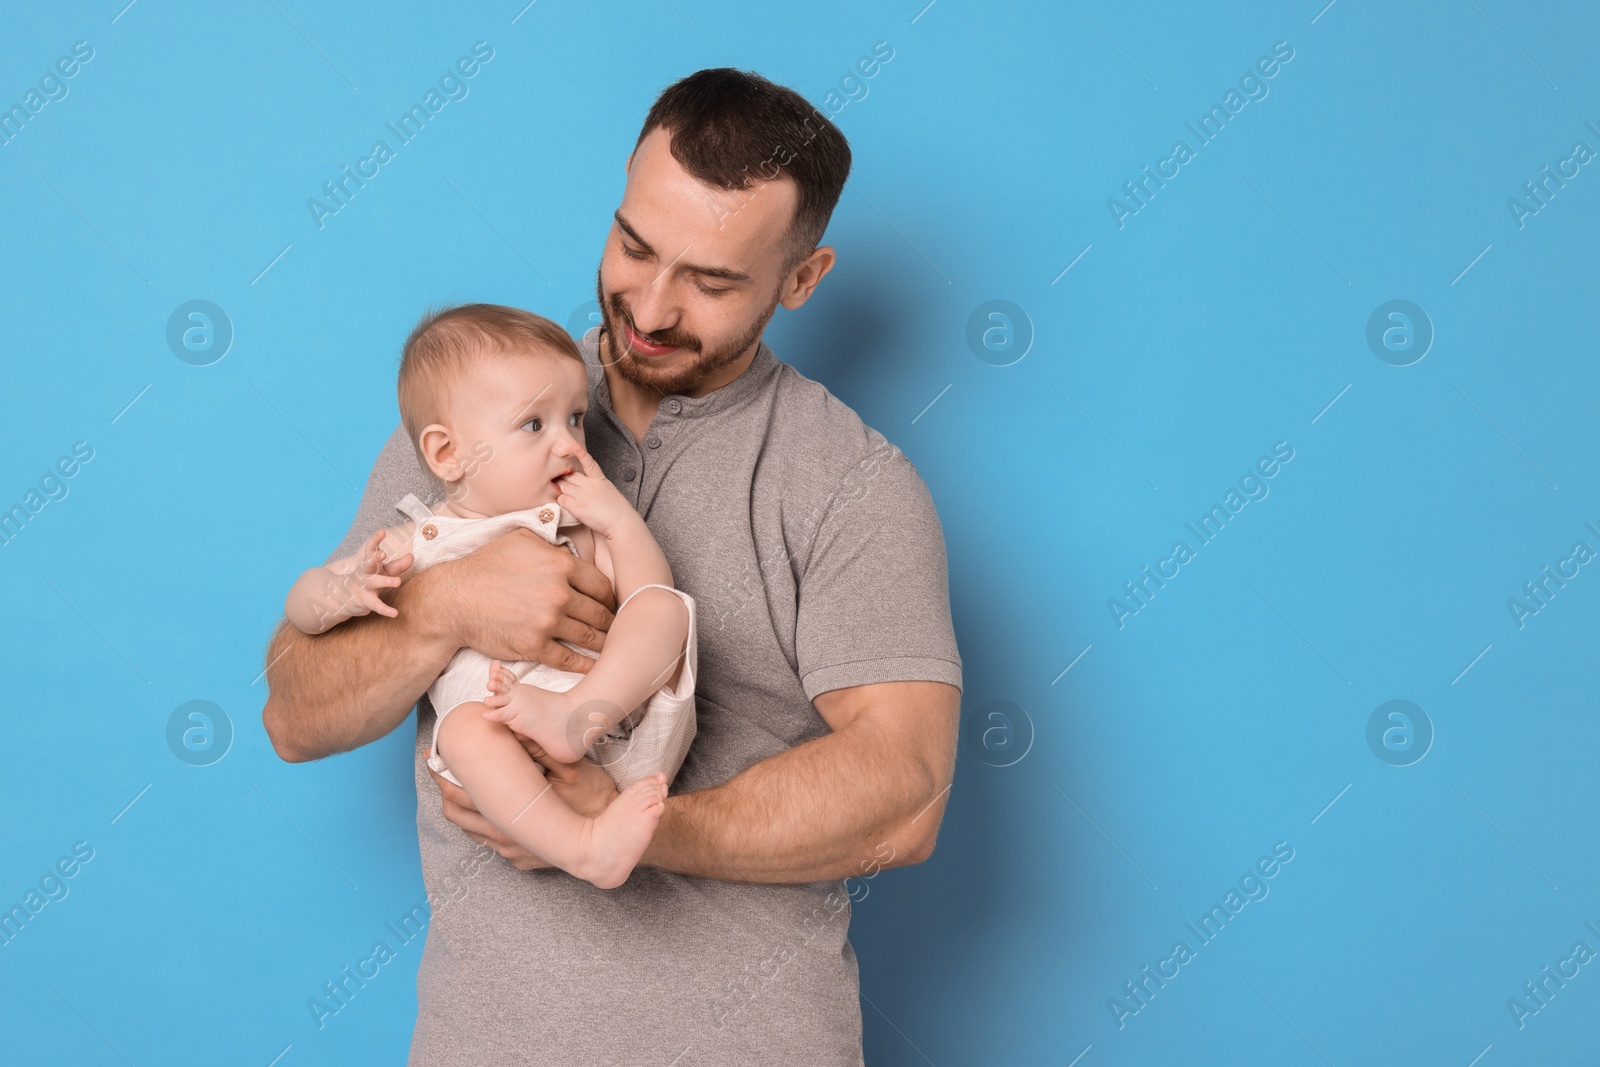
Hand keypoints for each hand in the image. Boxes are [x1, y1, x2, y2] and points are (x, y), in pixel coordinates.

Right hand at [327, 529, 411, 619]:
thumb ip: (397, 565)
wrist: (344, 599)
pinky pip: (376, 605)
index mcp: (368, 563)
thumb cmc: (368, 580)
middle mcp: (364, 573)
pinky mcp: (365, 601)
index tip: (382, 531)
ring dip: (385, 581)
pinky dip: (385, 610)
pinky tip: (395, 613)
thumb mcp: (382, 571)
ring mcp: (363, 587)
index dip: (375, 540)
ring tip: (398, 582)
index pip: (370, 549)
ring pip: (373, 583)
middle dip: (374, 558)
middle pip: (368, 564)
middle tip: (382, 553)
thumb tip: (412, 556)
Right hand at [422, 526, 616, 672]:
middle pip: (600, 612)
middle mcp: (559, 593)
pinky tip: (594, 666)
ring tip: (611, 647)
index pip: (602, 584)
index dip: (611, 597)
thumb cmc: (486, 566)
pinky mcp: (534, 646)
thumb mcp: (521, 539)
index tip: (612, 605)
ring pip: (589, 637)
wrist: (454, 599)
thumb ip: (552, 544)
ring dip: (603, 644)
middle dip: (611, 622)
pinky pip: (568, 659)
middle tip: (618, 628)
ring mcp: (547, 621)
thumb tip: (572, 547)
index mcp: (560, 564)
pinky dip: (584, 664)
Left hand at [430, 738, 621, 867]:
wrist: (612, 840)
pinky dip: (479, 825)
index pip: (460, 796)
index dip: (442, 775)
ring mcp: (512, 851)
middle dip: (443, 788)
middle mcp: (505, 837)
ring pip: (471, 831)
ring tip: (453, 788)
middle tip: (435, 768)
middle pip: (458, 814)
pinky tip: (483, 810)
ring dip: (460, 808)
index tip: (432, 758)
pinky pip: (490, 844)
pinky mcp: (522, 858)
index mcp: (509, 814)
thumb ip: (539, 751)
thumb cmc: (594, 801)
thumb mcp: (571, 769)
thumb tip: (511, 728)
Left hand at [553, 442, 636, 539]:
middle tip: (558, 481)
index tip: (574, 446)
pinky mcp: (577, 507)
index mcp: (599, 479)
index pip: (589, 463)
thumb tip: (580, 486)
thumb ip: (594, 485)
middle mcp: (590, 485)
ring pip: (563, 487)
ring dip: (561, 490)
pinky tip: (566, 505)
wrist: (620, 522)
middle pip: (569, 476)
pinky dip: (562, 501)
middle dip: (563, 478)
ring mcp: (582, 495)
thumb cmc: (616, 509)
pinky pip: (562, 500)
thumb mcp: (608, 490)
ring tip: (563, 495)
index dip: (581, 453)